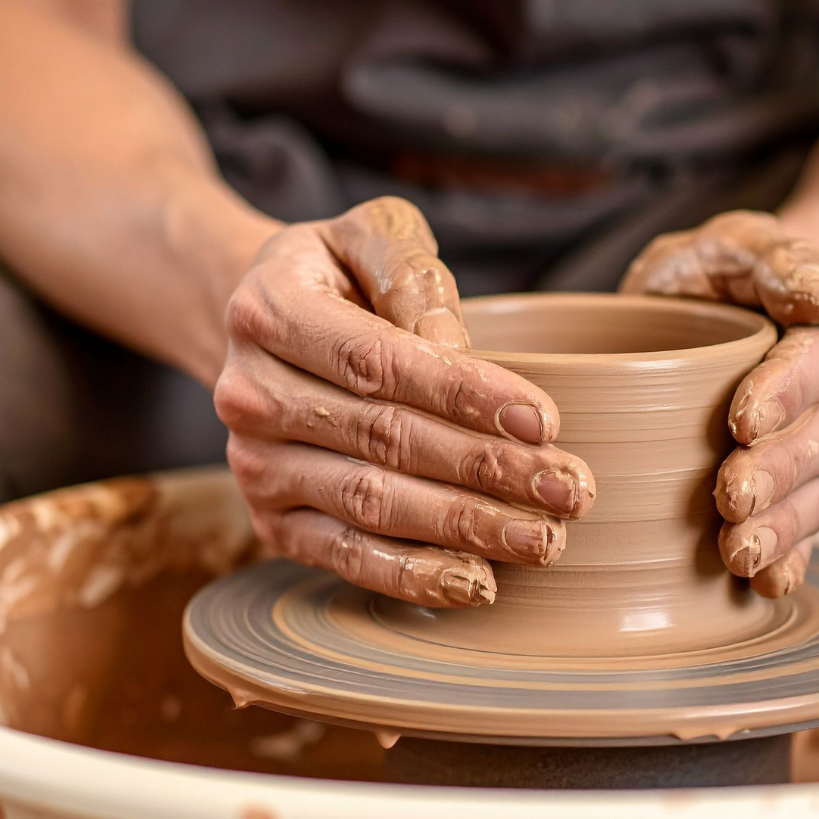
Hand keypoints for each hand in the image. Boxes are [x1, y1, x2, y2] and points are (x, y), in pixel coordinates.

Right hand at [215, 197, 595, 607]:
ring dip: (464, 529)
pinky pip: (343, 557)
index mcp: (270, 310)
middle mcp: (249, 393)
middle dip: (486, 470)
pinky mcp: (270, 520)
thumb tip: (455, 347)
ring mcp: (254, 464)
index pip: (378, 362)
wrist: (262, 322)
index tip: (546, 421)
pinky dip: (412, 576)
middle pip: (383, 440)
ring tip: (543, 539)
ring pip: (370, 505)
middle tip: (569, 489)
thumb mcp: (370, 235)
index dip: (464, 395)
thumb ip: (413, 276)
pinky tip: (477, 583)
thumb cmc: (337, 274)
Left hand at [620, 211, 818, 597]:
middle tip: (732, 497)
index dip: (784, 390)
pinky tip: (767, 585)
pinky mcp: (814, 488)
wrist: (737, 311)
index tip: (742, 419)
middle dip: (779, 471)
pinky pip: (812, 531)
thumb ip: (777, 258)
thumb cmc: (729, 273)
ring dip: (783, 528)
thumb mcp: (741, 242)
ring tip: (740, 553)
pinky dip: (792, 561)